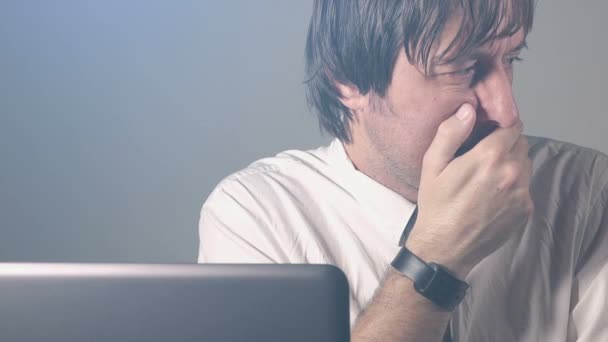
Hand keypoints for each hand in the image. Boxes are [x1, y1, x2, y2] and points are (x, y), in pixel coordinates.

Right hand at [406, 103, 533, 278]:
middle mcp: (513, 172)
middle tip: (482, 157)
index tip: (486, 133)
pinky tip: (491, 196)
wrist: (445, 248)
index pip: (512, 125)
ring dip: (511, 165)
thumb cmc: (436, 205)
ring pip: (525, 164)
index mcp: (490, 156)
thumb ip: (450, 133)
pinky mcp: (525, 210)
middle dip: (505, 145)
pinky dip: (513, 186)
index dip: (499, 126)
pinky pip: (525, 187)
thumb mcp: (432, 165)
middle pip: (521, 143)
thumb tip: (468, 109)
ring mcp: (522, 193)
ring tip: (486, 178)